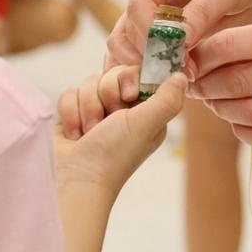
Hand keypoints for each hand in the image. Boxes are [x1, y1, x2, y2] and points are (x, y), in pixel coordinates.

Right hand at [53, 65, 186, 196]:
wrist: (74, 179)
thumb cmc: (113, 155)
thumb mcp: (146, 124)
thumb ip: (167, 99)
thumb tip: (181, 76)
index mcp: (146, 111)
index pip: (140, 72)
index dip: (130, 78)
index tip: (128, 95)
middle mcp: (124, 110)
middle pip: (112, 73)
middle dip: (106, 94)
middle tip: (107, 118)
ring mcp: (98, 111)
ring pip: (90, 81)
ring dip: (87, 107)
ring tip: (89, 132)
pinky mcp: (74, 114)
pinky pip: (70, 93)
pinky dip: (70, 114)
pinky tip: (75, 135)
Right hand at [106, 0, 251, 76]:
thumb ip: (201, 13)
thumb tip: (179, 43)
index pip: (139, 5)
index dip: (153, 36)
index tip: (177, 58)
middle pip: (127, 29)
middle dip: (148, 57)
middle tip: (176, 78)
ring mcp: (146, 7)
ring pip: (126, 45)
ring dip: (146, 67)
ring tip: (175, 82)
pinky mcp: (154, 27)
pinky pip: (140, 52)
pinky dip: (149, 70)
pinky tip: (168, 85)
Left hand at [191, 14, 251, 150]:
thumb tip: (212, 55)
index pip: (233, 45)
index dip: (202, 54)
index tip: (189, 56)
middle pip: (235, 82)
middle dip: (206, 84)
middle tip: (193, 82)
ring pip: (247, 113)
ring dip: (222, 109)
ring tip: (215, 100)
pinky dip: (245, 131)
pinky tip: (239, 121)